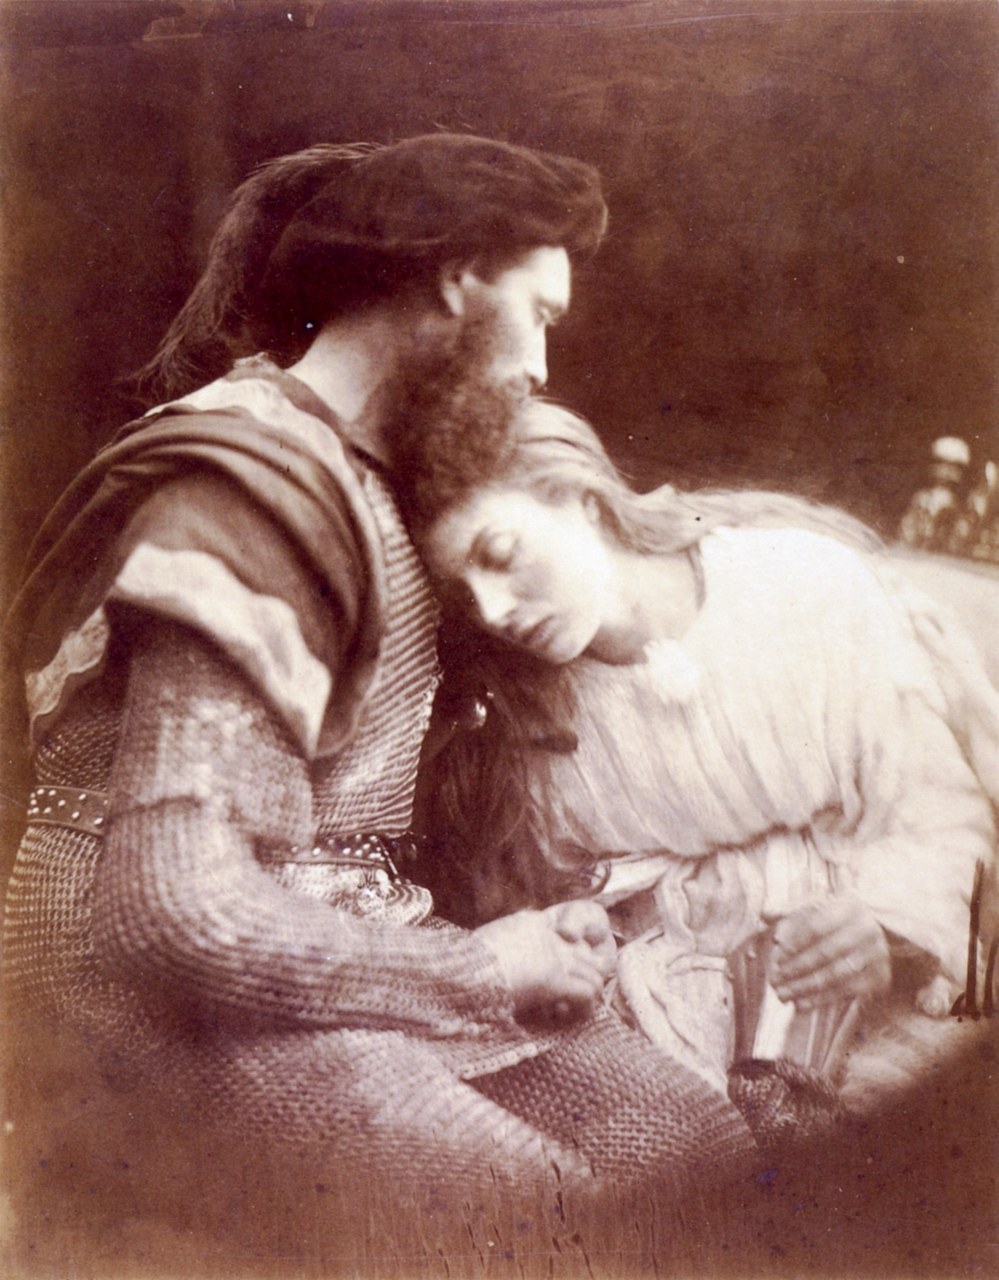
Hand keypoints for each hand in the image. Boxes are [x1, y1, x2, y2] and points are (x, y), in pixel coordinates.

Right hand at [474, 906, 611, 1023]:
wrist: (460, 970)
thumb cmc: (466, 963)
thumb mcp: (489, 941)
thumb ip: (507, 940)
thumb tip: (511, 951)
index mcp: (533, 923)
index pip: (570, 935)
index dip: (573, 960)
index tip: (558, 981)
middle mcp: (550, 935)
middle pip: (588, 956)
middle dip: (584, 980)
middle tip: (568, 1001)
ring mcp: (555, 956)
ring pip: (594, 975)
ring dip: (586, 996)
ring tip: (570, 1012)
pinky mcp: (555, 979)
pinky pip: (588, 993)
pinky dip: (584, 1009)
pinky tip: (568, 1017)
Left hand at [770, 894, 890, 1010]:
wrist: (879, 930)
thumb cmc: (837, 917)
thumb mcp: (818, 906)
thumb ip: (790, 910)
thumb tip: (764, 913)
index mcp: (849, 907)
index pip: (816, 926)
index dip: (794, 942)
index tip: (775, 956)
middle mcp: (867, 930)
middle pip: (825, 953)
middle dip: (796, 969)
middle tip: (774, 981)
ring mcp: (876, 955)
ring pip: (835, 975)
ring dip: (805, 987)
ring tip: (783, 994)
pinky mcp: (879, 976)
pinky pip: (846, 991)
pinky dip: (822, 998)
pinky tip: (801, 1003)